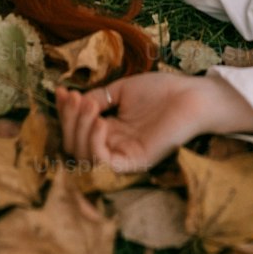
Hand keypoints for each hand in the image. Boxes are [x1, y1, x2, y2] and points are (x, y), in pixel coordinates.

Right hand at [55, 70, 210, 172]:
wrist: (190, 95)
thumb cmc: (162, 91)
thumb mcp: (122, 91)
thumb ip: (99, 98)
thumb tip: (75, 102)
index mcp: (110, 131)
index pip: (77, 131)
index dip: (65, 113)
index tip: (62, 91)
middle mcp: (114, 146)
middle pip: (75, 146)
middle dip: (70, 121)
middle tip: (76, 98)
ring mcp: (124, 156)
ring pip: (84, 156)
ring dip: (80, 129)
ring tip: (89, 106)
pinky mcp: (135, 162)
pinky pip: (104, 163)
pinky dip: (95, 143)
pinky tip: (100, 122)